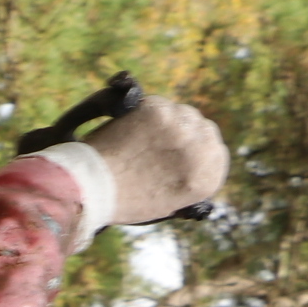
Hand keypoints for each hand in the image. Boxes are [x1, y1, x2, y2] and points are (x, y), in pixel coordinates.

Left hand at [82, 97, 229, 224]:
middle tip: (157, 140)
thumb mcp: (165, 203)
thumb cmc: (121, 201)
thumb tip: (189, 166)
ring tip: (140, 137)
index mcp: (207, 177)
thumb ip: (185, 180)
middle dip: (183, 132)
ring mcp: (180, 127)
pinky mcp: (157, 110)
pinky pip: (158, 103)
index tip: (182, 148)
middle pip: (202, 128)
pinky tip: (129, 127)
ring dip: (166, 119)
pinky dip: (144, 111)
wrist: (91, 188)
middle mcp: (201, 150)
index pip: (216, 152)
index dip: (197, 149)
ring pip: (182, 112)